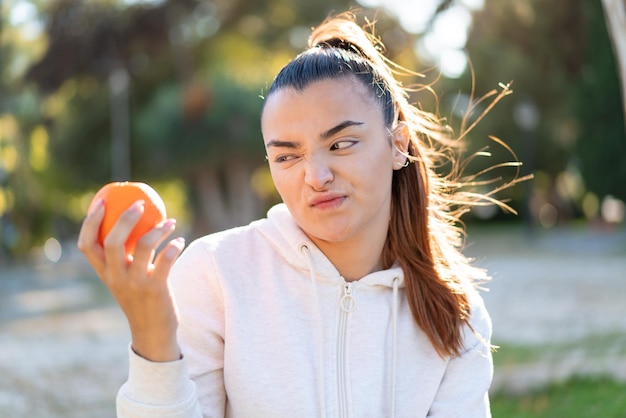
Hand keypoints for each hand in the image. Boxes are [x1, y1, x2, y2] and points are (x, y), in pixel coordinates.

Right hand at [77, 198, 185, 361]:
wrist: (152, 333)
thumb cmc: (140, 298)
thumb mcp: (125, 278)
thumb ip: (124, 257)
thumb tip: (133, 222)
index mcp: (104, 273)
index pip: (86, 245)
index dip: (90, 221)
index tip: (102, 201)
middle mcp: (116, 278)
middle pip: (112, 241)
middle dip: (125, 218)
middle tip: (140, 204)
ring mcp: (135, 284)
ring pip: (143, 246)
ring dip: (159, 229)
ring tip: (170, 222)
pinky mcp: (156, 289)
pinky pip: (166, 259)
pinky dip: (174, 246)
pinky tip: (179, 241)